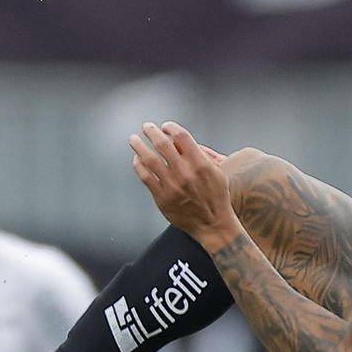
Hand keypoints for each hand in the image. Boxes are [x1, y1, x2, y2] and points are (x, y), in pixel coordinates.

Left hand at [130, 122, 238, 245]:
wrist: (212, 224)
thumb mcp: (217, 173)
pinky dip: (139, 166)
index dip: (170, 127)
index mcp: (200, 164)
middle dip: (151, 132)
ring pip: (149, 159)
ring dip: (139, 146)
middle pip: (162, 144)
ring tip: (134, 140)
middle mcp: (185, 173)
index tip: (165, 126)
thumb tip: (182, 143)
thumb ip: (202, 156)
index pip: (181, 136)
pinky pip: (145, 177)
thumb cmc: (216, 199)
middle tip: (147, 128)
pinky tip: (137, 160)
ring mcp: (172, 185)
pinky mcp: (162, 197)